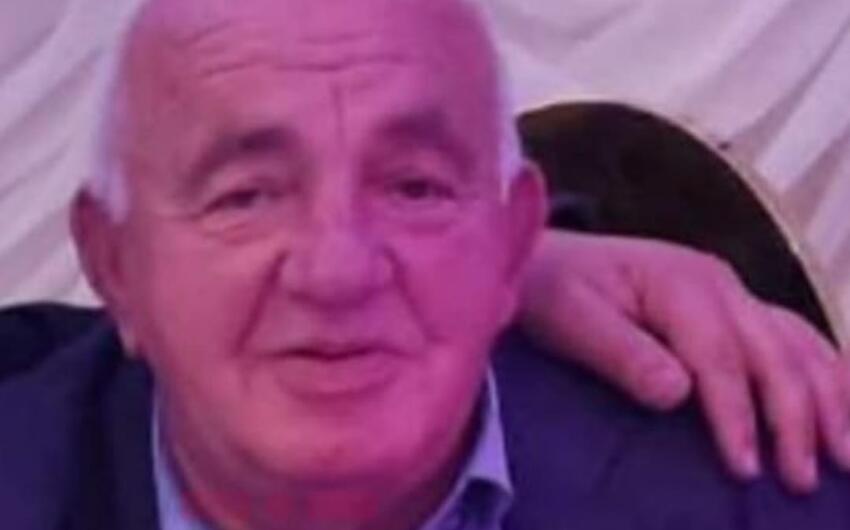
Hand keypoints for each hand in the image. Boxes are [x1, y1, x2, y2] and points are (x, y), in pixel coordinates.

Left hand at [519, 230, 849, 492]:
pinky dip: (824, 368)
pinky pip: (791, 334)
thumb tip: (677, 393)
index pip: (719, 358)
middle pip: (771, 353)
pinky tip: (842, 400)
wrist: (548, 260)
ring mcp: (730, 290)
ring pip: (795, 344)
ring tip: (844, 456)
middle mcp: (717, 282)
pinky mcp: (732, 304)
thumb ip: (621, 353)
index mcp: (680, 282)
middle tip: (800, 480)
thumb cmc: (552, 290)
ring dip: (826, 398)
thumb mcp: (569, 319)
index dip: (735, 415)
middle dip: (793, 418)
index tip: (744, 469)